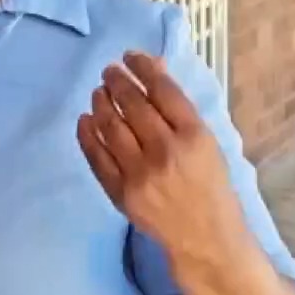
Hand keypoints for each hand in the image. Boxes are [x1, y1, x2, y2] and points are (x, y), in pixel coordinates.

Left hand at [75, 51, 246, 263]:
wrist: (205, 238)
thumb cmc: (210, 185)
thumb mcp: (207, 143)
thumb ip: (179, 110)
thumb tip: (153, 69)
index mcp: (195, 136)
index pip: (163, 90)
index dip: (143, 68)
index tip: (130, 56)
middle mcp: (166, 151)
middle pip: (133, 105)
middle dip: (117, 81)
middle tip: (108, 71)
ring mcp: (140, 173)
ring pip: (111, 127)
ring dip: (101, 103)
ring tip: (98, 92)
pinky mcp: (121, 192)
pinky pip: (97, 157)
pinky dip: (87, 134)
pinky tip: (84, 119)